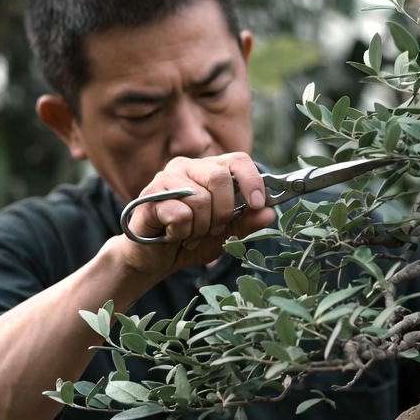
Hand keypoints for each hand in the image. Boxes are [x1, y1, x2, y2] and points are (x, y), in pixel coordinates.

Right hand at [118, 152, 276, 279]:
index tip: (258, 204)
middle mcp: (188, 167)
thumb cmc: (190, 240)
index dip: (252, 181)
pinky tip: (172, 234)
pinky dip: (182, 232)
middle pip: (220, 178)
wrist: (154, 258)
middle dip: (223, 212)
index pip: (238, 160)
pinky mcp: (150, 195)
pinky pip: (180, 214)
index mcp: (209, 170)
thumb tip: (270, 213)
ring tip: (191, 233)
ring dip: (201, 227)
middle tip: (213, 229)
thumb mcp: (226, 235)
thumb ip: (246, 222)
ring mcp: (166, 178)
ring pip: (200, 199)